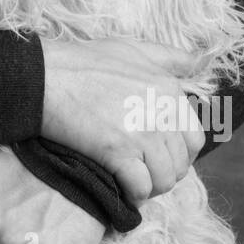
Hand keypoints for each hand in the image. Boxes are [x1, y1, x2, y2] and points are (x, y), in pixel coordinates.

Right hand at [40, 36, 205, 205]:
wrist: (44, 78)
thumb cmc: (84, 62)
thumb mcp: (133, 49)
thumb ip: (169, 57)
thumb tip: (199, 61)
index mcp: (170, 90)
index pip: (194, 139)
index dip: (178, 154)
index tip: (157, 156)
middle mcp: (163, 112)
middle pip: (181, 164)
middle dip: (164, 173)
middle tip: (141, 172)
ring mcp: (143, 133)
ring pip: (164, 180)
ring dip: (149, 187)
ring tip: (131, 182)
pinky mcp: (119, 152)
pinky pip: (141, 188)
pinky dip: (133, 194)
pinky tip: (121, 188)